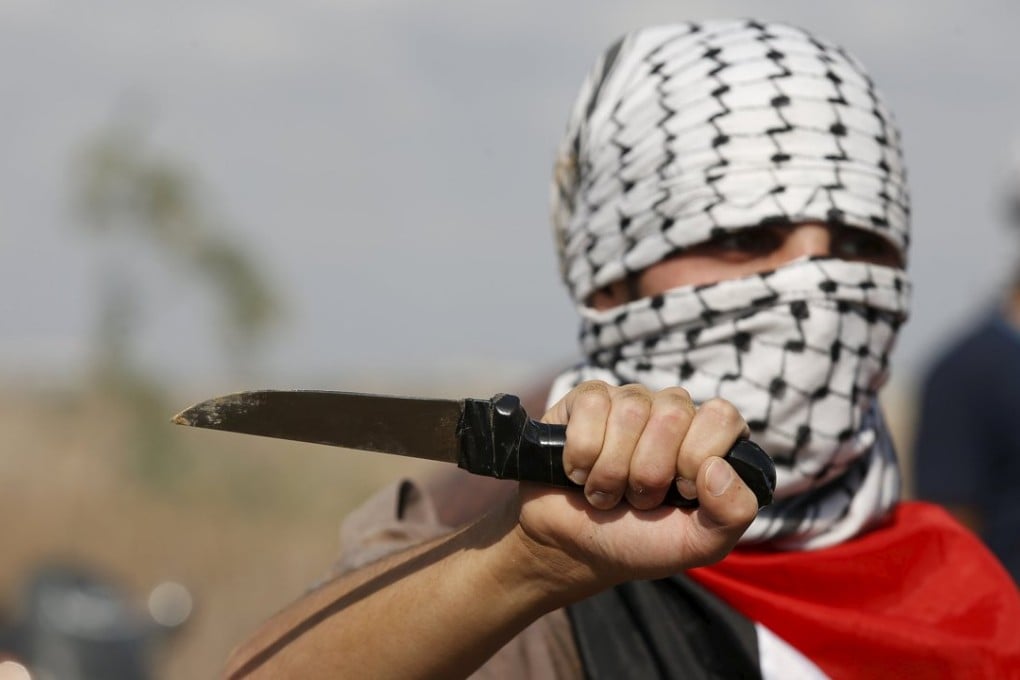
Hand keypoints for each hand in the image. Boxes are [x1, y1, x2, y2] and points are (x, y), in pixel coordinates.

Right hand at [512, 381, 758, 596]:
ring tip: (607, 492)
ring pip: (630, 412)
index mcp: (708, 438)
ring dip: (611, 471)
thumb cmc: (640, 541)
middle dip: (649, 473)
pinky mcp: (587, 399)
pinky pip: (591, 407)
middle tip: (638, 498)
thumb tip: (718, 467)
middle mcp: (673, 412)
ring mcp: (629, 401)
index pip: (721, 417)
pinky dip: (582, 455)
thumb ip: (733, 513)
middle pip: (673, 415)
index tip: (680, 492)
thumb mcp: (698, 543)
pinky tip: (580, 473)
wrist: (574, 548)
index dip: (696, 459)